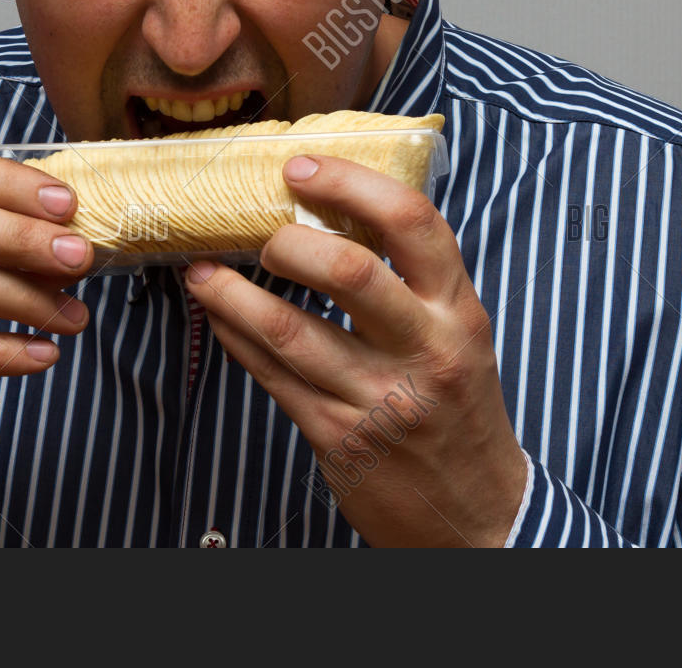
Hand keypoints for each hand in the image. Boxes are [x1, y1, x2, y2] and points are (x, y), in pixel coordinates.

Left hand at [185, 154, 527, 546]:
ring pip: (290, 330)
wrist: (478, 513)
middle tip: (259, 232)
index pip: (413, 223)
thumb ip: (414, 281)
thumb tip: (338, 212)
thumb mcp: (460, 334)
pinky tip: (221, 318)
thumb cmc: (458, 408)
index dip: (350, 184)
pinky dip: (237, 339)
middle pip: (350, 271)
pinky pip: (273, 377)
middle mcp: (426, 349)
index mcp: (459, 311)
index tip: (301, 168)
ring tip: (203, 272)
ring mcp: (381, 398)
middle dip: (287, 241)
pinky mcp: (340, 437)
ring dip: (233, 294)